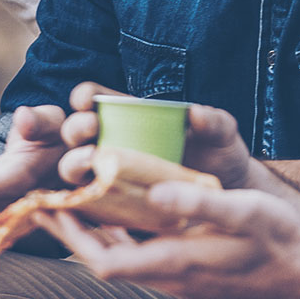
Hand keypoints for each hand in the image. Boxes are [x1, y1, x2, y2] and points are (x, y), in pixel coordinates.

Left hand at [39, 184, 299, 298]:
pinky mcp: (181, 268)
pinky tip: (108, 211)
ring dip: (89, 232)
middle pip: (101, 260)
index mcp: (174, 263)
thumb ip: (200, 204)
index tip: (50, 210)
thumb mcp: (244, 213)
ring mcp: (173, 275)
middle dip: (69, 232)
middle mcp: (167, 275)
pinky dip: (115, 234)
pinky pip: (134, 253)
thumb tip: (154, 191)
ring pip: (116, 257)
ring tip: (63, 200)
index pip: (104, 262)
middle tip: (40, 201)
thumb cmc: (278, 240)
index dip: (72, 239)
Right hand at [58, 83, 250, 188]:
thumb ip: (215, 122)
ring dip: (74, 161)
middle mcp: (110, 141)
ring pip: (73, 166)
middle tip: (92, 128)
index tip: (87, 101)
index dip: (84, 96)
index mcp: (127, 115)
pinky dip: (82, 198)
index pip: (94, 98)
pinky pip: (88, 200)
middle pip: (75, 131)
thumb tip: (197, 113)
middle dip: (75, 127)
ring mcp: (108, 173)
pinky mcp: (112, 202)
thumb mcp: (221, 136)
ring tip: (91, 163)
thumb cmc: (219, 157)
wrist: (226, 197)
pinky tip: (90, 197)